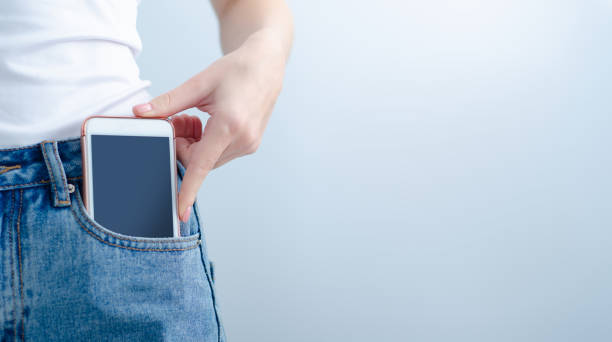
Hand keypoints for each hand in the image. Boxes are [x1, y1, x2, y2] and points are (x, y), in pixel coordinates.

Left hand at [133, 33, 286, 221]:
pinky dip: (208, 144)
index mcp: (229, 124)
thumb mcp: (199, 83)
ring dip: (195, 144)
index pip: (201, 165)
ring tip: (196, 117)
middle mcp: (242, 139)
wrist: (267, 65)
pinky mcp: (250, 144)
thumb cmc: (236, 70)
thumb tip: (141, 113)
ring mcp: (249, 144)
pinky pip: (220, 154)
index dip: (188, 190)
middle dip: (183, 146)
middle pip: (199, 161)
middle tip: (180, 120)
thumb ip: (168, 102)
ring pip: (209, 159)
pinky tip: (208, 122)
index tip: (180, 212)